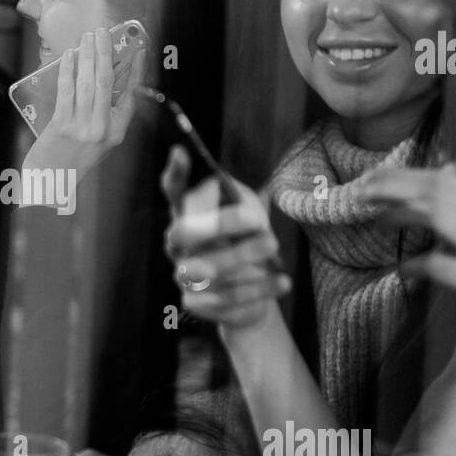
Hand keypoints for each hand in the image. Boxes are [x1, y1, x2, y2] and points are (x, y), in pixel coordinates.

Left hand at [22, 28, 145, 191]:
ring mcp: (83, 128)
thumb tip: (101, 75)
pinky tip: (70, 56)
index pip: (131, 95)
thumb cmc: (72, 158)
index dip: (136, 70)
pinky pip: (67, 91)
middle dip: (105, 52)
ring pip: (87, 83)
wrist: (51, 183)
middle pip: (107, 82)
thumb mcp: (97, 139)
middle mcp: (103, 129)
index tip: (138, 50)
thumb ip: (103, 112)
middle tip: (102, 32)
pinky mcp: (62, 126)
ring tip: (87, 38)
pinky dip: (69, 71)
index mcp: (116, 132)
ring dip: (87, 56)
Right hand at [160, 145, 289, 329]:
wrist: (254, 293)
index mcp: (186, 216)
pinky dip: (258, 289)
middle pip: (183, 232)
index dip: (175, 174)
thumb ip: (239, 198)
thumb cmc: (248, 242)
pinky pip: (225, 298)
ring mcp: (182, 276)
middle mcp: (176, 246)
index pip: (173, 192)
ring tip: (275, 250)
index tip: (181, 152)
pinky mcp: (195, 304)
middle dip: (220, 226)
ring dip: (244, 258)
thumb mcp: (248, 214)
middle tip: (259, 224)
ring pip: (206, 269)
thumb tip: (227, 183)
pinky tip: (282, 282)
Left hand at [359, 166, 455, 337]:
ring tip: (376, 221)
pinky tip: (403, 270)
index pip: (453, 180)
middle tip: (361, 193)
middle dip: (394, 188)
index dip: (408, 175)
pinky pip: (439, 264)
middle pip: (441, 192)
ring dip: (398, 214)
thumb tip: (444, 168)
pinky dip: (414, 264)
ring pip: (439, 216)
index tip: (374, 178)